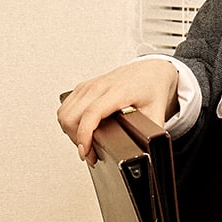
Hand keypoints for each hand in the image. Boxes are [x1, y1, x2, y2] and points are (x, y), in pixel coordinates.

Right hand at [57, 58, 179, 163]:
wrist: (151, 69)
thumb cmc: (152, 87)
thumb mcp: (157, 111)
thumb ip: (152, 133)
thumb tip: (148, 151)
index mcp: (120, 91)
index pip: (92, 113)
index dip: (84, 136)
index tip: (86, 152)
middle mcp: (101, 86)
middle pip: (72, 116)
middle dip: (77, 139)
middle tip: (90, 152)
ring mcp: (90, 85)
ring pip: (64, 113)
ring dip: (70, 132)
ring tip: (85, 142)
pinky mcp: (83, 87)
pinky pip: (65, 107)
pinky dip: (68, 122)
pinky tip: (80, 129)